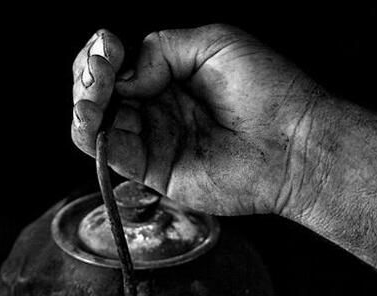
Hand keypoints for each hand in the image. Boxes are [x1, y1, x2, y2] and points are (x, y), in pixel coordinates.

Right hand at [71, 25, 323, 216]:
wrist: (292, 142)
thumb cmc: (267, 89)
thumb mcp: (212, 43)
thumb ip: (161, 50)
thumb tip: (126, 76)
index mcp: (169, 78)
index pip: (118, 66)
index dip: (102, 54)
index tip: (109, 43)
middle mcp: (157, 110)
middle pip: (101, 95)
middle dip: (88, 76)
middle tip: (99, 66)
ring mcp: (154, 142)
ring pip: (98, 125)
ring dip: (84, 103)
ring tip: (93, 89)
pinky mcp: (154, 172)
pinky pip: (110, 155)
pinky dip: (91, 135)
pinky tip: (90, 116)